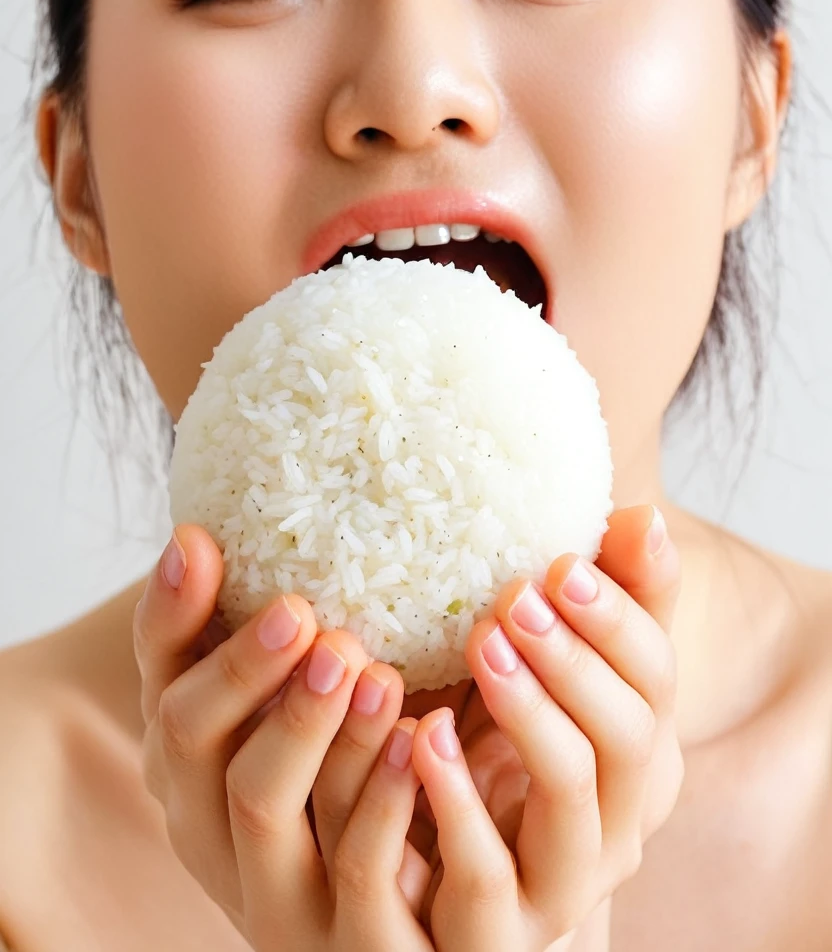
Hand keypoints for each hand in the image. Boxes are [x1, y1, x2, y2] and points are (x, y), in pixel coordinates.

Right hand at [133, 524, 436, 950]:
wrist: (406, 919)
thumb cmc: (352, 777)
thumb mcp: (310, 699)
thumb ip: (291, 630)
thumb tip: (280, 516)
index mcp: (187, 754)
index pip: (156, 674)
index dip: (172, 610)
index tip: (204, 544)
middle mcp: (202, 818)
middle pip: (187, 735)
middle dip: (241, 665)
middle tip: (303, 612)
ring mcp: (260, 885)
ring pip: (259, 802)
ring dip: (308, 727)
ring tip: (374, 667)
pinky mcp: (338, 936)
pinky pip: (351, 868)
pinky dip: (384, 799)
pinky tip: (425, 738)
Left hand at [407, 505, 683, 950]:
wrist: (443, 876)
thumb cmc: (500, 746)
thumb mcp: (551, 669)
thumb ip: (597, 602)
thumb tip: (636, 513)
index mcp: (641, 749)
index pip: (659, 679)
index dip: (617, 619)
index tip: (560, 563)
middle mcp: (622, 819)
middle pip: (628, 736)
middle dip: (573, 661)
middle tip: (511, 598)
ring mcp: (568, 879)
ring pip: (572, 800)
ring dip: (530, 716)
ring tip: (478, 644)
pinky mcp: (500, 925)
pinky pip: (487, 871)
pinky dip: (457, 799)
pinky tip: (421, 735)